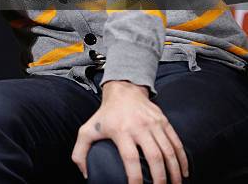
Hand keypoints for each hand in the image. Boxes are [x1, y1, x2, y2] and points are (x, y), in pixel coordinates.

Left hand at [71, 80, 188, 182]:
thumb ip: (80, 152)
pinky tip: (183, 173)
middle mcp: (139, 126)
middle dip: (160, 179)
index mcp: (121, 130)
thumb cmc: (106, 114)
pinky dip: (182, 158)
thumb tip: (85, 174)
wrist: (124, 89)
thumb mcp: (88, 129)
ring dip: (174, 172)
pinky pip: (176, 142)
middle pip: (154, 157)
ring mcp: (153, 123)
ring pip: (168, 151)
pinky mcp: (163, 120)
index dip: (135, 178)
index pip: (131, 159)